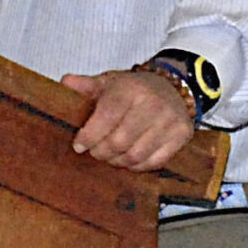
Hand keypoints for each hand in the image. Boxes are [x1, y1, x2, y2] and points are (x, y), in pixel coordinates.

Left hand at [62, 70, 193, 171]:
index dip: (89, 136)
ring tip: (110, 156)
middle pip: (119, 141)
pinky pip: (154, 162)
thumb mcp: (110, 82)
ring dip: (118, 161)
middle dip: (101, 152)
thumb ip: (86, 85)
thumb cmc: (135, 89)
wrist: (174, 86)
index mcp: (131, 88)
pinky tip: (129, 158)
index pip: (106, 117)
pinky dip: (137, 165)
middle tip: (95, 152)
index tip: (79, 145)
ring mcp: (170, 120)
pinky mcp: (181, 134)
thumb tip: (65, 83)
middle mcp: (153, 103)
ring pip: (136, 155)